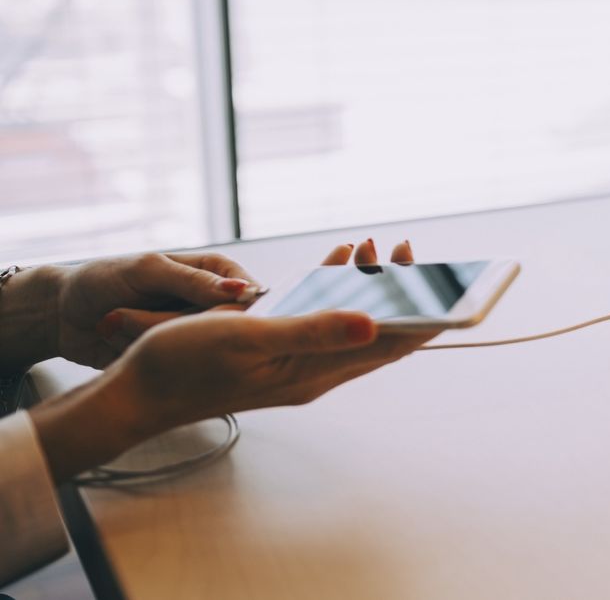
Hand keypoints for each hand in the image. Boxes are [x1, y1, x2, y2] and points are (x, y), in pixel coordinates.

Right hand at [29, 239, 434, 481]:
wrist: (139, 390)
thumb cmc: (186, 365)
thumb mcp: (250, 338)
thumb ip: (313, 331)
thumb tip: (375, 324)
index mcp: (317, 372)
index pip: (390, 347)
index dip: (424, 316)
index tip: (444, 280)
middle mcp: (317, 371)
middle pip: (379, 333)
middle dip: (402, 292)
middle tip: (406, 248)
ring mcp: (299, 362)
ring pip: (352, 322)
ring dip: (368, 286)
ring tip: (374, 246)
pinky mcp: (281, 349)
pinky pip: (322, 318)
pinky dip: (335, 288)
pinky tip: (339, 261)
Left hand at [53, 252, 260, 367]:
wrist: (59, 314)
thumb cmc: (101, 279)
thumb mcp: (146, 271)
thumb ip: (193, 281)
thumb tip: (241, 290)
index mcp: (211, 272)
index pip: (249, 293)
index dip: (235, 310)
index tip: (202, 316)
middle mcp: (206, 304)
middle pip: (220, 325)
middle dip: (170, 322)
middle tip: (133, 312)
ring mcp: (188, 332)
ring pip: (193, 347)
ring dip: (146, 336)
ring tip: (117, 321)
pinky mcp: (170, 357)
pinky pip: (170, 364)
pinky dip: (138, 352)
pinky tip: (118, 340)